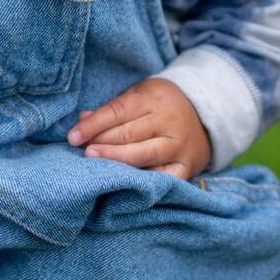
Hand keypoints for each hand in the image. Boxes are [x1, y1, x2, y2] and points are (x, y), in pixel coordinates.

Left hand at [68, 77, 211, 181]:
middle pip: (129, 133)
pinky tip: (125, 183)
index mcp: (154, 99)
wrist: (207, 116)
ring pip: (144, 154)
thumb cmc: (162, 106)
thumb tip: (82, 119)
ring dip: (116, 158)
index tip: (73, 136)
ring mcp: (178, 145)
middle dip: (101, 142)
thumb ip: (113, 108)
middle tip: (81, 150)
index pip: (119, 111)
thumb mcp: (139, 96)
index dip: (94, 124)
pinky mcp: (187, 166)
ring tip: (94, 160)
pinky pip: (164, 177)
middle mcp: (168, 121)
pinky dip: (145, 181)